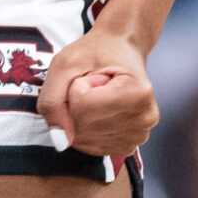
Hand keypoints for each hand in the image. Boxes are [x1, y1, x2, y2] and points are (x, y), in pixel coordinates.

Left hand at [37, 27, 155, 160]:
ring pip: (83, 139)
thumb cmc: (96, 52)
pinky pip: (90, 147)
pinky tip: (100, 111)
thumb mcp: (65, 63)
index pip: (82, 106)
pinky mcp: (129, 147)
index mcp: (138, 93)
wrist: (121, 49)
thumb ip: (53, 100)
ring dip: (80, 116)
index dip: (75, 87)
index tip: (92, 74)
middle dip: (76, 104)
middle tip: (94, 84)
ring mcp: (139, 136)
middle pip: (82, 126)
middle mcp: (144, 119)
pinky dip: (85, 129)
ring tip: (99, 96)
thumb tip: (61, 141)